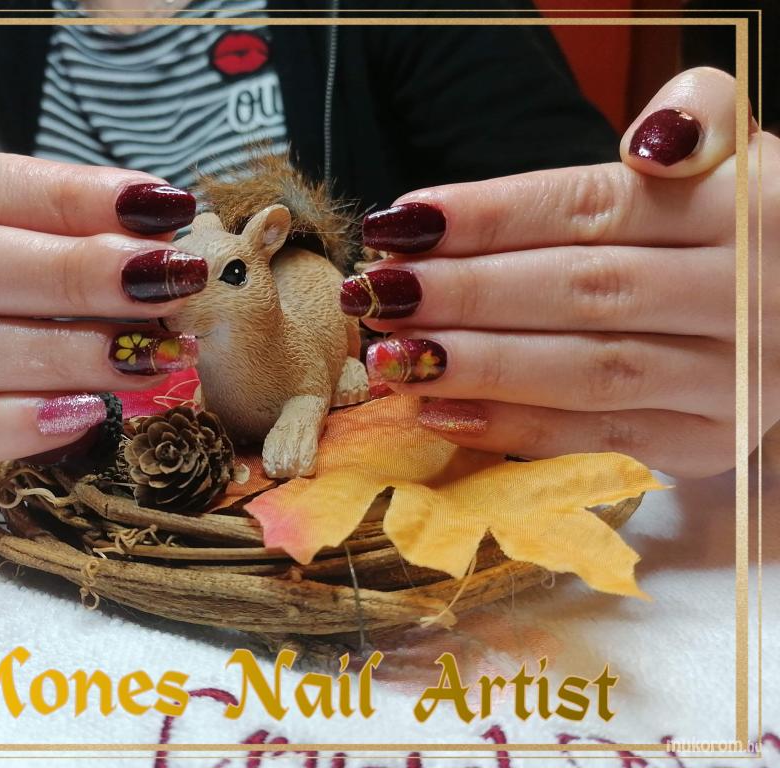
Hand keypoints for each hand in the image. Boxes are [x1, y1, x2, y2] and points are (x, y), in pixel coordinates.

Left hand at [343, 67, 776, 477]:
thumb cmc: (738, 228)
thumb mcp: (732, 157)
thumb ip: (698, 116)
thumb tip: (650, 141)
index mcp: (743, 208)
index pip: (591, 208)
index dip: (489, 216)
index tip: (400, 221)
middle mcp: (746, 296)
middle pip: (579, 290)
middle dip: (464, 293)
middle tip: (376, 295)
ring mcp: (732, 380)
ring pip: (586, 371)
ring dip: (475, 365)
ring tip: (388, 358)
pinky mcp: (708, 442)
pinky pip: (600, 439)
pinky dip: (515, 429)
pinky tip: (439, 413)